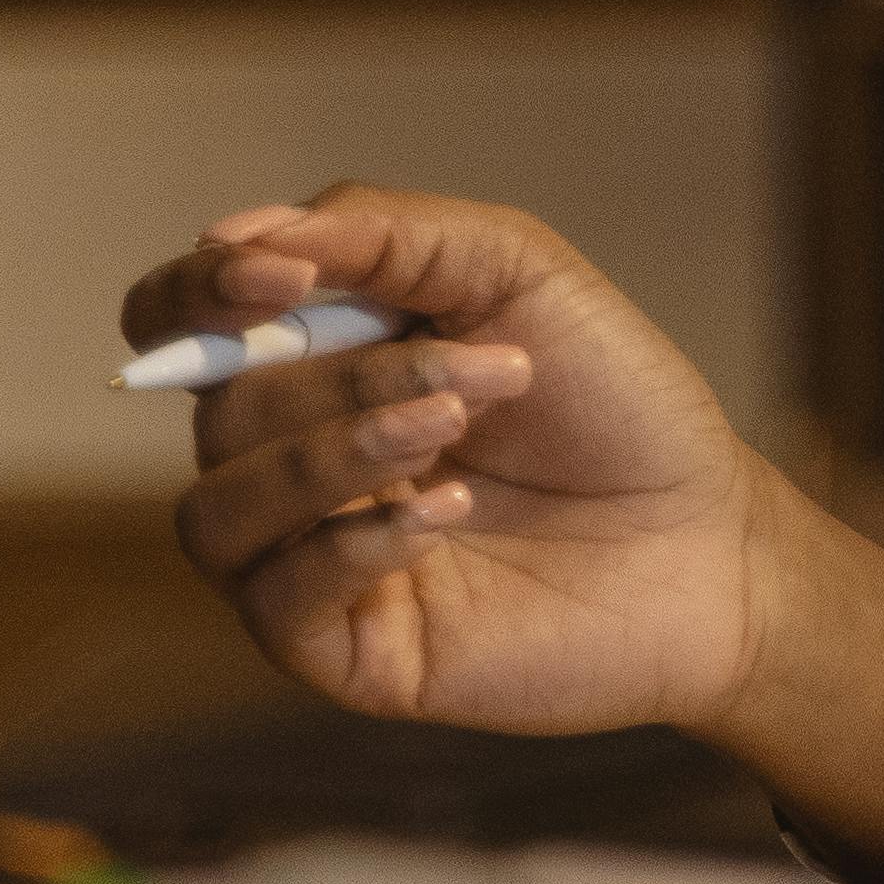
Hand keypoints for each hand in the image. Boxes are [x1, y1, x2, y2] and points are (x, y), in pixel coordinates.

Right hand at [120, 182, 775, 738]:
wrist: (707, 537)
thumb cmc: (612, 400)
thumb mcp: (513, 270)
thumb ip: (383, 234)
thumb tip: (238, 234)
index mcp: (314, 360)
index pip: (175, 321)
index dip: (195, 293)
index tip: (276, 274)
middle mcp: (292, 460)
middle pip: (220, 407)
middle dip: (348, 372)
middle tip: (485, 370)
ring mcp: (310, 559)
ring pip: (219, 508)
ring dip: (334, 452)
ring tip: (452, 428)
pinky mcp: (346, 649)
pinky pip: (276, 600)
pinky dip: (353, 542)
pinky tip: (448, 514)